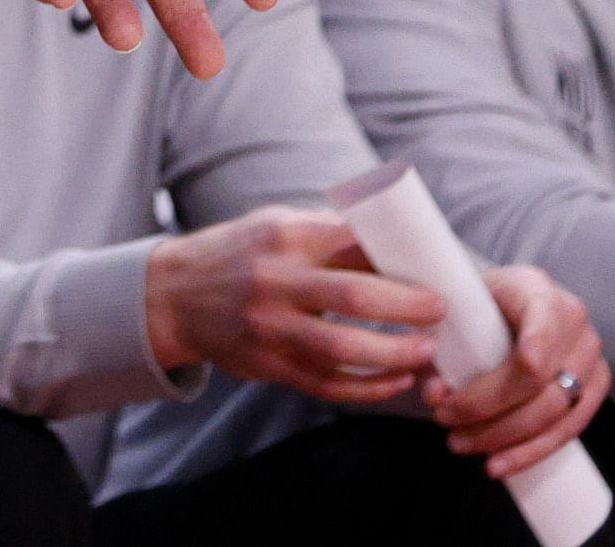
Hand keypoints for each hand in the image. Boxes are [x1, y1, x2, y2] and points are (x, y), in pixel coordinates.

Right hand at [140, 208, 445, 400]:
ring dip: (394, 354)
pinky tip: (395, 383)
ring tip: (426, 353)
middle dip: (408, 308)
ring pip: (343, 348)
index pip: (351, 244)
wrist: (174, 295)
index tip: (434, 272)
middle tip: (440, 312)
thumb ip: (326, 234)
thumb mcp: (273, 226)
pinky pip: (327, 384)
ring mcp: (269, 326)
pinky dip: (368, 388)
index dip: (400, 260)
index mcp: (282, 237)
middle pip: (354, 297)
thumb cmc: (239, 254)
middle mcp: (274, 280)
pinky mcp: (268, 364)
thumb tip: (397, 241)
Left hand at [429, 266, 608, 478]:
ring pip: (555, 412)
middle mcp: (573, 322)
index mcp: (538, 290)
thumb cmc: (478, 302)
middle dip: (489, 408)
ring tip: (461, 445)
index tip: (525, 366)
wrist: (511, 302)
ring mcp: (591, 357)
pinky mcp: (596, 389)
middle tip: (444, 420)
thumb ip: (441, 341)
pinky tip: (499, 464)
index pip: (543, 323)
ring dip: (505, 437)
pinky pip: (568, 429)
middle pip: (539, 380)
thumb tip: (435, 392)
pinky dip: (531, 451)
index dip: (538, 346)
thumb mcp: (458, 303)